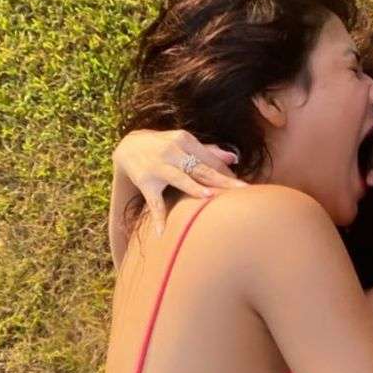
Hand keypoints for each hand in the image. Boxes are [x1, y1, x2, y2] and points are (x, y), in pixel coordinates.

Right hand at [109, 129, 241, 267]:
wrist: (128, 146)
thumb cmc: (163, 146)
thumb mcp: (183, 143)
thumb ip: (208, 152)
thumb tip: (233, 159)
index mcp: (184, 140)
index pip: (210, 159)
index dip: (227, 173)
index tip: (244, 187)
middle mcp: (172, 151)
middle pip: (201, 168)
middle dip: (222, 180)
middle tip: (243, 190)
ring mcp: (158, 167)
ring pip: (179, 179)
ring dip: (193, 187)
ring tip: (208, 196)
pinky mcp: (146, 183)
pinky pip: (154, 202)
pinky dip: (157, 217)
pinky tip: (161, 232)